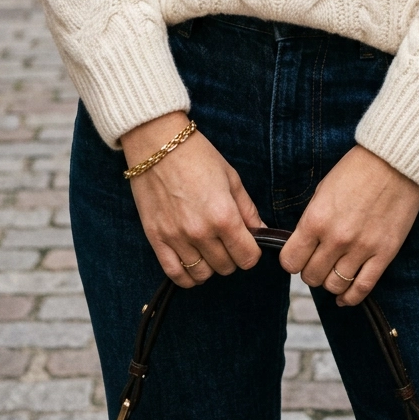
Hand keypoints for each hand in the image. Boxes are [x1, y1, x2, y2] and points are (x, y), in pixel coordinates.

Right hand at [122, 111, 264, 289]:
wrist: (158, 144)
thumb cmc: (198, 156)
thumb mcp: (231, 178)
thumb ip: (248, 209)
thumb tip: (262, 232)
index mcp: (224, 216)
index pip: (248, 257)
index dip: (252, 252)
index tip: (248, 242)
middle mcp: (201, 232)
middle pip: (226, 267)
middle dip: (232, 256)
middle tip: (227, 239)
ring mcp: (176, 238)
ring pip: (202, 274)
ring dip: (210, 265)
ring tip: (209, 248)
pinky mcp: (156, 239)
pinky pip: (175, 274)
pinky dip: (187, 275)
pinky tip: (192, 261)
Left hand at [280, 145, 418, 306]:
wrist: (395, 162)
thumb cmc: (356, 170)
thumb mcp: (323, 190)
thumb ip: (312, 220)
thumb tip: (304, 245)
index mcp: (316, 219)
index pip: (290, 261)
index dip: (292, 261)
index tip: (297, 256)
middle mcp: (336, 238)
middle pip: (311, 277)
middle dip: (310, 271)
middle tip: (317, 261)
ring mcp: (361, 249)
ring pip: (334, 286)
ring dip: (330, 282)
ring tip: (333, 271)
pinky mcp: (384, 255)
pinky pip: (362, 289)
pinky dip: (350, 298)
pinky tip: (344, 297)